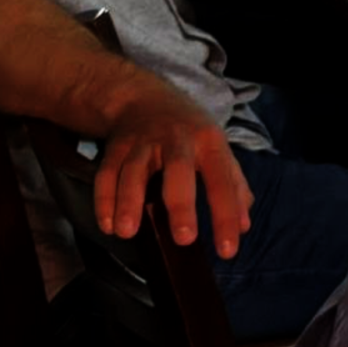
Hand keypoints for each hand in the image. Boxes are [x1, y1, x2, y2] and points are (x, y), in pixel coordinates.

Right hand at [91, 90, 252, 258]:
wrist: (144, 97)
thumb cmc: (189, 133)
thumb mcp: (217, 150)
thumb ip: (233, 187)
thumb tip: (243, 226)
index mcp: (208, 142)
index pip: (222, 180)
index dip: (226, 214)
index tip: (228, 250)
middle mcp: (177, 139)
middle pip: (179, 169)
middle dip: (181, 204)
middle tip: (183, 238)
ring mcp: (143, 142)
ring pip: (134, 170)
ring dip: (128, 201)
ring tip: (127, 232)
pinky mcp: (116, 147)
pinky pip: (107, 173)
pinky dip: (104, 199)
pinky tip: (107, 225)